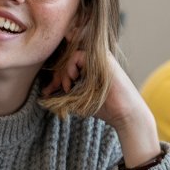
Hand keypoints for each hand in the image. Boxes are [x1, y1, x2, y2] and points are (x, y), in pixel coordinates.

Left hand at [43, 50, 161, 168]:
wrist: (125, 114)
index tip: (50, 89)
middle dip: (57, 75)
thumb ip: (66, 92)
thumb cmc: (105, 108)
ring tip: (67, 86)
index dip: (57, 74)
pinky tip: (74, 80)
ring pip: (71, 55)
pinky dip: (71, 68)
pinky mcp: (103, 59)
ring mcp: (100, 59)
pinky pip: (78, 55)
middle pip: (67, 58)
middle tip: (55, 88)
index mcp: (90, 68)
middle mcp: (95, 61)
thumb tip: (45, 92)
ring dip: (64, 72)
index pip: (67, 62)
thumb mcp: (78, 99)